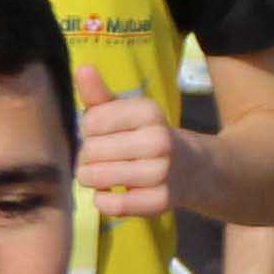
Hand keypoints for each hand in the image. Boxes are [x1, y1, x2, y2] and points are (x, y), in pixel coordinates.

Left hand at [74, 63, 178, 221]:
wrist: (190, 168)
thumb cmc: (144, 136)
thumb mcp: (125, 111)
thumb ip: (99, 94)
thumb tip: (82, 68)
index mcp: (149, 112)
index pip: (91, 121)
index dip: (88, 130)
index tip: (101, 133)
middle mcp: (159, 140)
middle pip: (91, 150)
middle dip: (87, 156)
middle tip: (102, 157)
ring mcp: (161, 172)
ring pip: (98, 178)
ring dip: (91, 179)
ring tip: (103, 174)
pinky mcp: (159, 202)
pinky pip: (112, 206)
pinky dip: (102, 202)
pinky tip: (110, 193)